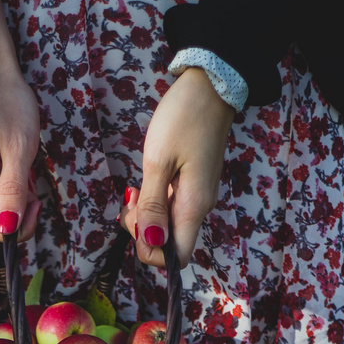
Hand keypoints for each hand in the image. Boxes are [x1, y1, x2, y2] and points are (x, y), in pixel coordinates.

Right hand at [0, 69, 41, 242]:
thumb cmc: (7, 102)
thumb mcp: (20, 148)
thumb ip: (13, 194)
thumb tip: (8, 231)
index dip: (19, 226)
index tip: (34, 201)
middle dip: (14, 209)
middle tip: (26, 176)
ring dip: (7, 198)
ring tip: (13, 165)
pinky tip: (2, 164)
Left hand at [122, 67, 234, 267]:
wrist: (211, 85)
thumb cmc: (184, 118)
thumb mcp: (159, 160)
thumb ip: (153, 205)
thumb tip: (151, 242)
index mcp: (193, 206)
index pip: (177, 257)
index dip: (152, 252)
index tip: (137, 222)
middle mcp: (199, 207)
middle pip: (169, 244)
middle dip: (143, 232)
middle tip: (132, 200)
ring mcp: (197, 197)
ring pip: (168, 226)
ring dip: (146, 216)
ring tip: (135, 189)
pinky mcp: (193, 185)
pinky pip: (171, 208)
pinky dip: (154, 203)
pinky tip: (145, 184)